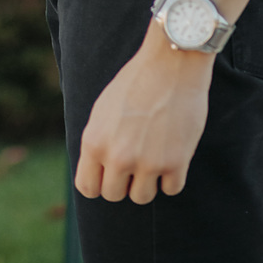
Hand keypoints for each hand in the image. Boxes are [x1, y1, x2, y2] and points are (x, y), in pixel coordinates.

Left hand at [75, 24, 212, 203]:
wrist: (171, 64)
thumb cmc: (136, 82)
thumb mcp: (102, 110)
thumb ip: (98, 142)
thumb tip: (98, 171)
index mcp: (94, 141)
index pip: (87, 187)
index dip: (99, 183)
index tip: (110, 174)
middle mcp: (118, 156)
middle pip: (114, 195)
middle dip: (124, 181)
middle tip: (135, 159)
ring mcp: (147, 162)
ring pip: (142, 197)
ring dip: (149, 181)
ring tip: (154, 154)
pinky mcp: (175, 163)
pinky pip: (171, 189)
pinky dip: (172, 176)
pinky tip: (173, 152)